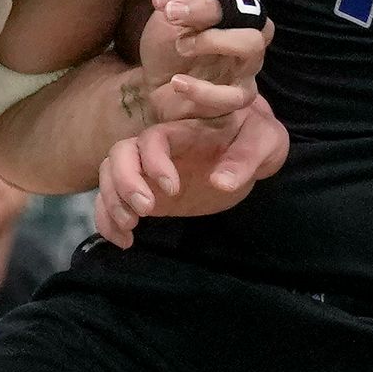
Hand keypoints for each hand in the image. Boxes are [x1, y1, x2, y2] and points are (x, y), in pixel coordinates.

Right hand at [94, 100, 287, 244]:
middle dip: (124, 183)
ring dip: (111, 202)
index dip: (154, 162)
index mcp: (183, 131)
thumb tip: (220, 183)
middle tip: (146, 211)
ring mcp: (148, 170)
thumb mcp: (264, 141)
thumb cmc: (257, 137)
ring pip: (108, 176)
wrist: (251, 147)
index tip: (173, 189)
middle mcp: (158, 148)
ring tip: (131, 227)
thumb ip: (245, 158)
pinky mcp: (146, 191)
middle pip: (119, 153)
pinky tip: (125, 241)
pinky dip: (108, 220)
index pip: (152, 139)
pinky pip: (112, 200)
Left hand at [120, 0, 274, 129]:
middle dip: (210, 11)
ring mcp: (248, 67)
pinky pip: (235, 95)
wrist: (155, 88)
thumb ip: (174, 0)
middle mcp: (249, 33)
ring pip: (252, 44)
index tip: (160, 1)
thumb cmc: (167, 48)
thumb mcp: (166, 18)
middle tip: (173, 17)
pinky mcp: (238, 98)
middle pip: (252, 13)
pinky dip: (203, 89)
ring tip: (181, 46)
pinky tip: (177, 82)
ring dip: (212, 40)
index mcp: (235, 9)